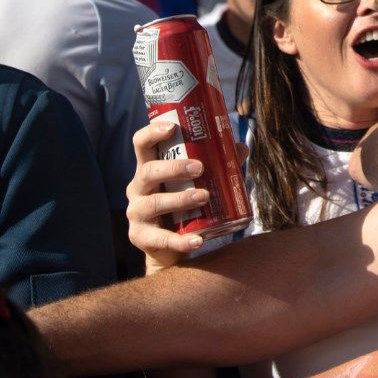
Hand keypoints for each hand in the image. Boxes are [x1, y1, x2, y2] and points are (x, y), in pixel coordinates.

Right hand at [124, 118, 247, 271]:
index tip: (172, 127)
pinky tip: (198, 240)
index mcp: (148, 169)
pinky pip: (161, 238)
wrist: (170, 249)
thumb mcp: (195, 183)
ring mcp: (136, 213)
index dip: (152, 132)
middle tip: (199, 167)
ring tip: (204, 196)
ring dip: (180, 199)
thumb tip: (240, 147)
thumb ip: (217, 165)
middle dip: (173, 168)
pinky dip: (181, 240)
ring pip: (153, 203)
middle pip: (148, 172)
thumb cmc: (183, 207)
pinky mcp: (140, 237)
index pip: (141, 144)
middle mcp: (137, 188)